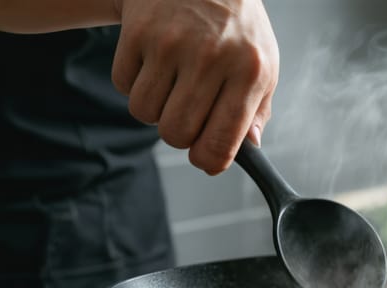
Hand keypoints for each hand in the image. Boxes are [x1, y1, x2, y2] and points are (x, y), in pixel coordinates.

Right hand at [111, 0, 278, 174]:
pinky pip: (124, 86)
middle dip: (179, 135)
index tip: (204, 159)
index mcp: (249, 72)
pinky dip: (135, 83)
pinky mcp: (137, 32)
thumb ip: (258, 109)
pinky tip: (154, 62)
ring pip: (146, 114)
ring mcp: (171, 43)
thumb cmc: (236, 26)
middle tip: (187, 113)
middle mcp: (211, 58)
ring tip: (172, 83)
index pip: (222, 142)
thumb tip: (249, 148)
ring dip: (155, 109)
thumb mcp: (263, 63)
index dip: (208, 161)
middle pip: (176, 134)